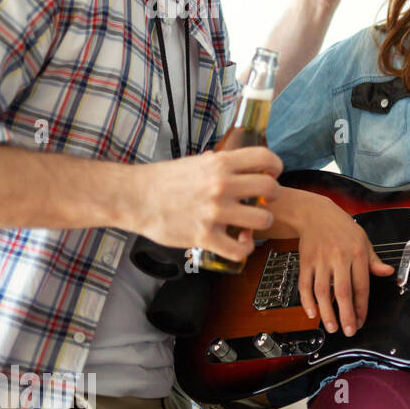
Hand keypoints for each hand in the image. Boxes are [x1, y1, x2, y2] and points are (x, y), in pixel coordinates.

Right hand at [135, 147, 282, 262]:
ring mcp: (215, 212)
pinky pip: (240, 249)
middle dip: (273, 196)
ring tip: (251, 223)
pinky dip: (244, 249)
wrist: (133, 198)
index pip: (265, 159)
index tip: (273, 174)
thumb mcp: (195, 162)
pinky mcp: (204, 236)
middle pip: (271, 189)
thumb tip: (235, 162)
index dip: (276, 167)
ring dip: (262, 223)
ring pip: (263, 219)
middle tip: (265, 201)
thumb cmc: (162, 180)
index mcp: (220, 164)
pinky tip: (240, 243)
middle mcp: (221, 185)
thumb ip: (218, 164)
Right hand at [289, 190, 394, 336]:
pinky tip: (312, 313)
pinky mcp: (305, 261)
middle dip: (346, 314)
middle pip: (342, 291)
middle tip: (349, 331)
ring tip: (331, 327)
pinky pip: (304, 284)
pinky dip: (306, 301)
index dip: (361, 306)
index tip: (361, 321)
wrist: (315, 214)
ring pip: (322, 291)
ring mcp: (320, 260)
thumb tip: (388, 272)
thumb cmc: (343, 229)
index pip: (361, 285)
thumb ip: (374, 260)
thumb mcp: (364, 240)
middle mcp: (339, 257)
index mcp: (357, 253)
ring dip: (326, 312)